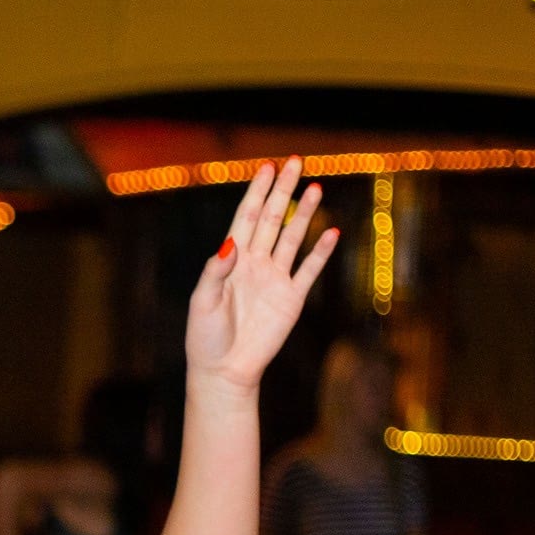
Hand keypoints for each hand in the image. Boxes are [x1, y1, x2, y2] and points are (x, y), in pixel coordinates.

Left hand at [186, 160, 339, 398]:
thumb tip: (230, 242)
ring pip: (292, 238)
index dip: (257, 193)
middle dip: (282, 191)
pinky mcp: (292, 299)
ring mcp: (275, 279)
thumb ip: (215, 271)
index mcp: (230, 261)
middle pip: (273, 220)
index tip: (266, 167)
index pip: (246, 219)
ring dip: (304, 213)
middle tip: (295, 163)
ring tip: (315, 187)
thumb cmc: (205, 337)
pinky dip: (320, 252)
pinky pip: (309, 270)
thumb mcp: (202, 302)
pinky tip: (332, 231)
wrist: (225, 371)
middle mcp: (254, 264)